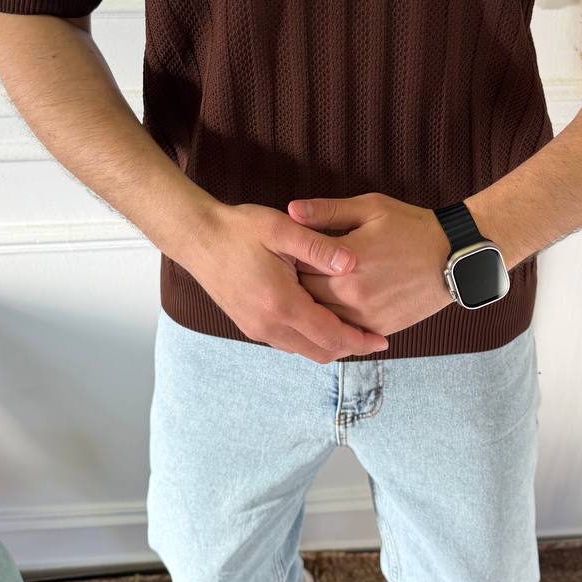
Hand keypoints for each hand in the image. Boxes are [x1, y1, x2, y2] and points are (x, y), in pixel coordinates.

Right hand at [179, 201, 390, 362]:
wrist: (198, 237)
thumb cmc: (240, 229)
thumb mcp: (282, 229)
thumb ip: (319, 247)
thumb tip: (352, 263)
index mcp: (281, 304)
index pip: (330, 335)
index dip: (360, 341)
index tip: (383, 340)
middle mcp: (268, 325)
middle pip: (320, 351)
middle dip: (349, 348)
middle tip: (374, 339)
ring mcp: (257, 328)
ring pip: (303, 351)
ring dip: (329, 345)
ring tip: (354, 331)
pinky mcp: (250, 325)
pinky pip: (288, 343)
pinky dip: (311, 340)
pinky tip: (323, 322)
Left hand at [287, 193, 453, 338]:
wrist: (454, 256)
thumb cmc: (412, 227)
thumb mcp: (370, 208)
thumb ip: (327, 211)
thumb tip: (291, 210)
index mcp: (345, 263)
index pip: (297, 269)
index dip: (287, 262)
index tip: (285, 254)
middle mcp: (352, 295)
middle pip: (304, 298)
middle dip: (295, 287)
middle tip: (289, 275)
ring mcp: (365, 316)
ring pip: (321, 320)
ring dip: (311, 308)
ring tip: (306, 291)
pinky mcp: (379, 329)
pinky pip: (344, 333)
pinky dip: (332, 323)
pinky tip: (328, 309)